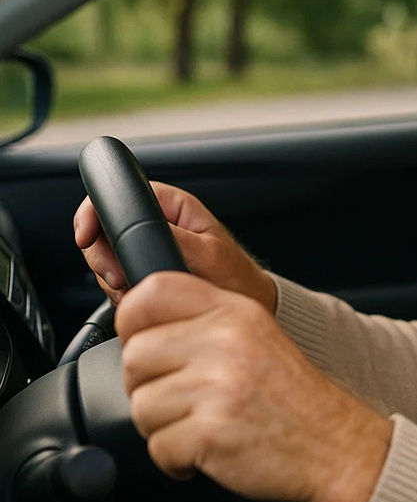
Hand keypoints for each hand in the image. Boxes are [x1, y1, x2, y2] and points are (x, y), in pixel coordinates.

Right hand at [74, 182, 276, 313]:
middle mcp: (157, 224)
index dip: (95, 212)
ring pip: (105, 258)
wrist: (244, 306)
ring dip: (112, 279)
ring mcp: (147, 250)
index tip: (86, 236)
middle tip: (118, 277)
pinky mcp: (142, 274)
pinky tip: (139, 299)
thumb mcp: (209, 255)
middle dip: (102, 256)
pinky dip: (119, 293)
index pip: (122, 194)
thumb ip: (175, 237)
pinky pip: (114, 281)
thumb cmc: (237, 277)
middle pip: (103, 229)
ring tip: (137, 291)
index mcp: (173, 207)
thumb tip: (144, 225)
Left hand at [117, 272, 392, 501]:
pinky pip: (157, 447)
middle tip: (183, 399)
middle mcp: (226, 342)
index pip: (151, 292)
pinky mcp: (209, 432)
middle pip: (134, 356)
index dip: (132, 321)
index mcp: (235, 311)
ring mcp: (218, 387)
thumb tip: (138, 325)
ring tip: (203, 424)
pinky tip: (207, 449)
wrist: (335, 445)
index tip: (146, 343)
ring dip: (163, 426)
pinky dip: (176, 459)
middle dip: (148, 386)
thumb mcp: (255, 335)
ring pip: (141, 406)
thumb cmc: (292, 397)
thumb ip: (203, 321)